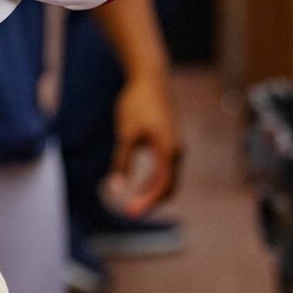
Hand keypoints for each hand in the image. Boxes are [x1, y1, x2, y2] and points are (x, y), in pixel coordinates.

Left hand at [110, 74, 180, 215]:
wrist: (150, 79)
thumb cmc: (137, 104)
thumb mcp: (126, 134)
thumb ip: (122, 162)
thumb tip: (115, 189)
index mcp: (169, 151)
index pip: (163, 186)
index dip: (148, 202)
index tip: (130, 212)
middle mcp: (177, 151)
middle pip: (169, 186)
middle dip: (151, 201)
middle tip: (130, 213)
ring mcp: (175, 146)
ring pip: (168, 178)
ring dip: (153, 192)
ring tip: (134, 203)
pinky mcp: (170, 141)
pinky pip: (166, 168)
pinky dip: (155, 180)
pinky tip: (140, 184)